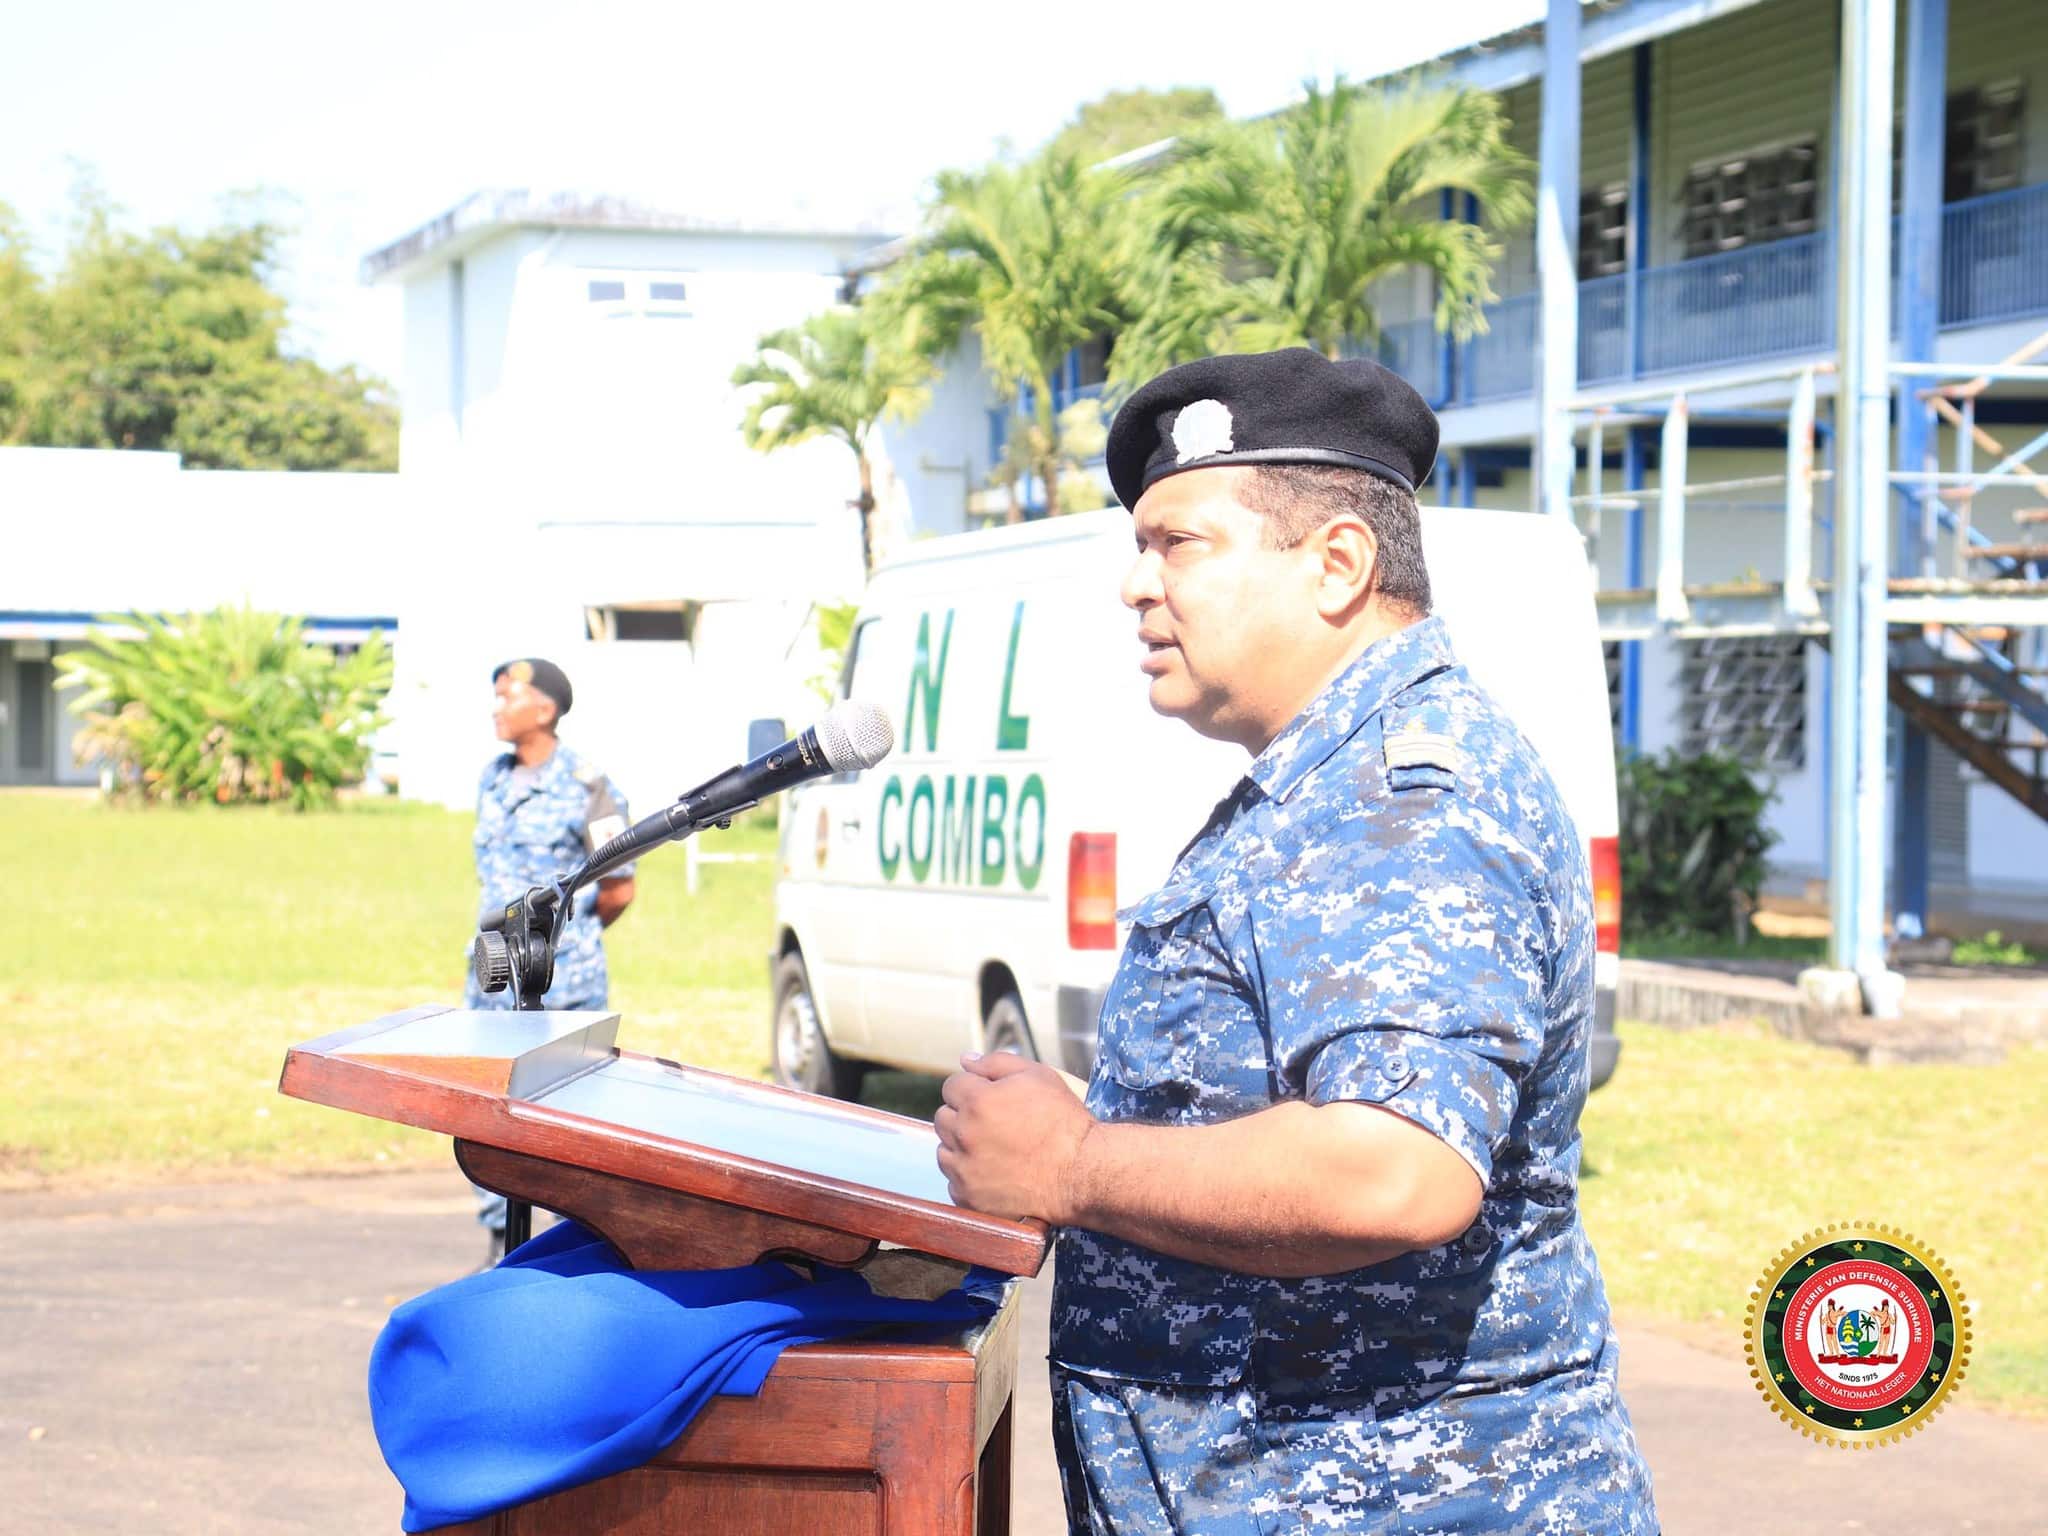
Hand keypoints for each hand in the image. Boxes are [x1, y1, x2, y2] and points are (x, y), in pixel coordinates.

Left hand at [934, 1051, 1095, 1224]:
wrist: (1082, 1172)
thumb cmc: (1063, 1122)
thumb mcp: (1039, 1076)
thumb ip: (996, 1062)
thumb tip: (965, 1060)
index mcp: (978, 1101)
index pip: (952, 1086)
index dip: (973, 1089)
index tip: (991, 1100)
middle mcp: (965, 1135)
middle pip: (944, 1117)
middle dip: (964, 1116)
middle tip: (995, 1125)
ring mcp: (965, 1170)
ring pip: (945, 1150)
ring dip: (962, 1147)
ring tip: (996, 1150)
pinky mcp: (969, 1197)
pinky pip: (954, 1181)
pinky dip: (968, 1177)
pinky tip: (995, 1172)